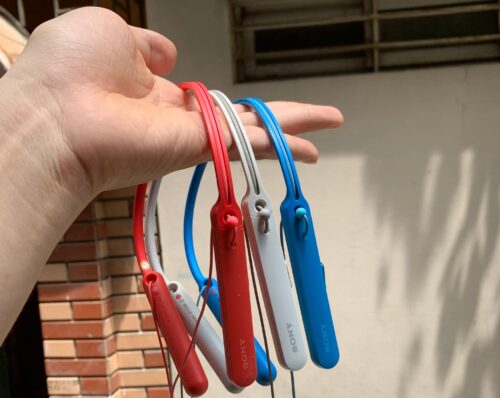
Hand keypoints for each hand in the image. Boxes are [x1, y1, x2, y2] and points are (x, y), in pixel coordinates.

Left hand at [5, 7, 342, 198]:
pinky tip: (313, 147)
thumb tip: (168, 54)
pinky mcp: (201, 147)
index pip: (200, 97)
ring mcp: (193, 135)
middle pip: (238, 117)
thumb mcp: (108, 33)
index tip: (237, 105)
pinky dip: (284, 143)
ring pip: (254, 131)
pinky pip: (250, 142)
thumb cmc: (68, 70)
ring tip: (328, 126)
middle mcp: (178, 118)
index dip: (220, 99)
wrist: (55, 116)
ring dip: (292, 130)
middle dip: (273, 118)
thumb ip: (144, 44)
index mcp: (152, 91)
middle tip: (310, 120)